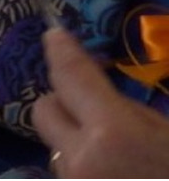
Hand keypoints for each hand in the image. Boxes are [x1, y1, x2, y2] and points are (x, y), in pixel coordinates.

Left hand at [32, 27, 168, 177]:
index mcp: (112, 135)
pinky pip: (67, 174)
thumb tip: (103, 96)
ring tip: (116, 151)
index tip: (56, 36)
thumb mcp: (167, 133)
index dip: (62, 51)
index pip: (70, 77)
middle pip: (45, 110)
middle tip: (97, 105)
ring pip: (55, 147)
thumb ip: (132, 113)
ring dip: (74, 140)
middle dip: (65, 101)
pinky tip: (115, 171)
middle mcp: (80, 161)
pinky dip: (83, 167)